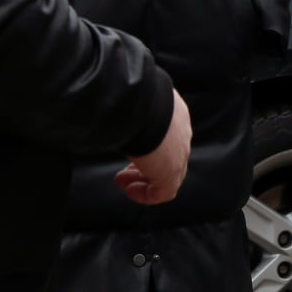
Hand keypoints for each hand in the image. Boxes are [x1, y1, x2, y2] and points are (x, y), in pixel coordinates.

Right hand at [116, 89, 191, 204]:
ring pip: (168, 175)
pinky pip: (164, 192)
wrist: (140, 105)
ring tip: (123, 182)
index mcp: (175, 113)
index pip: (169, 135)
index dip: (149, 147)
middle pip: (169, 156)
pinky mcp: (172, 172)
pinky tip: (130, 191)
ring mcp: (179, 154)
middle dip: (146, 166)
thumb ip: (129, 108)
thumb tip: (110, 107)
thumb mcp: (134, 100)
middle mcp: (181, 132)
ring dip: (144, 181)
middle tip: (124, 172)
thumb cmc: (131, 97)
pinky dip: (147, 195)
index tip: (131, 152)